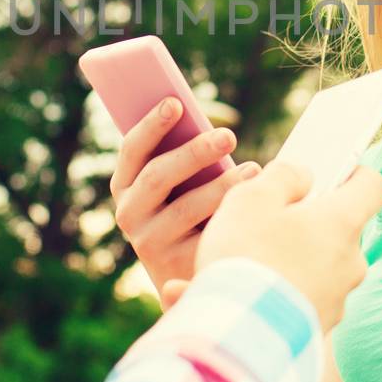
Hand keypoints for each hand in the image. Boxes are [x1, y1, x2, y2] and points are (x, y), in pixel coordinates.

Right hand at [110, 97, 260, 295]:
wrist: (199, 279)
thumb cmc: (194, 215)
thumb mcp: (181, 186)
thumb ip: (185, 160)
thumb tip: (214, 131)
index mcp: (125, 185)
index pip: (132, 150)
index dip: (151, 124)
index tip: (175, 102)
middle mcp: (129, 213)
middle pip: (158, 175)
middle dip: (195, 152)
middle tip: (229, 136)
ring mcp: (148, 242)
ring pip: (186, 207)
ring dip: (222, 186)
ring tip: (255, 171)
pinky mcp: (174, 266)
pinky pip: (206, 236)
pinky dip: (232, 218)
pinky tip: (256, 209)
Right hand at [187, 161, 381, 332]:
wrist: (240, 338)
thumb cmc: (246, 257)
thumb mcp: (251, 198)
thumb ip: (283, 177)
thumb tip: (303, 178)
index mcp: (343, 223)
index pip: (373, 186)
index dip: (355, 173)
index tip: (332, 171)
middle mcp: (351, 262)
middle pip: (341, 229)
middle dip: (310, 222)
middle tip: (270, 221)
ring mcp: (338, 300)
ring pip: (321, 266)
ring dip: (295, 259)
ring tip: (250, 263)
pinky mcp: (319, 328)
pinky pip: (305, 298)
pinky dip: (285, 291)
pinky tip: (251, 293)